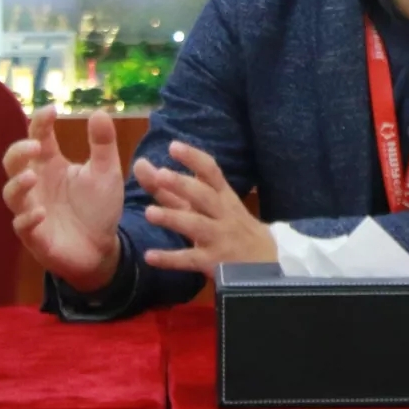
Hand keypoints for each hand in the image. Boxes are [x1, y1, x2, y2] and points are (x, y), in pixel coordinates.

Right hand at [1, 106, 124, 291]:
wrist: (102, 247)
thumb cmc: (99, 206)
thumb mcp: (107, 172)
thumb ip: (103, 143)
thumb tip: (99, 111)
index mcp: (52, 165)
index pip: (39, 137)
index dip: (40, 123)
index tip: (51, 110)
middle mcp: (37, 185)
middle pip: (14, 163)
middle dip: (19, 152)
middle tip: (35, 145)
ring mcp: (32, 209)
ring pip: (11, 194)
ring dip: (18, 185)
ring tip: (32, 176)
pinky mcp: (35, 236)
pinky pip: (23, 227)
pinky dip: (28, 219)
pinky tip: (40, 213)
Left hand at [133, 141, 277, 276]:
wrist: (265, 260)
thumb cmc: (230, 226)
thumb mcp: (210, 206)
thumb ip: (175, 190)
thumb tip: (143, 165)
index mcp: (223, 196)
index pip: (211, 172)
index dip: (193, 158)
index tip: (173, 146)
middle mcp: (223, 213)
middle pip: (204, 196)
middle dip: (183, 184)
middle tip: (160, 174)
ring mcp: (219, 237)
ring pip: (197, 225)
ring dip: (174, 218)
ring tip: (149, 212)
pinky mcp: (214, 262)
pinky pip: (191, 259)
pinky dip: (170, 259)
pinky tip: (149, 256)